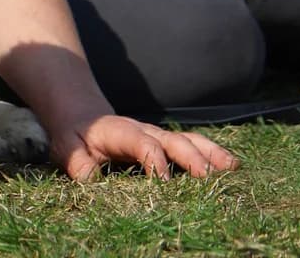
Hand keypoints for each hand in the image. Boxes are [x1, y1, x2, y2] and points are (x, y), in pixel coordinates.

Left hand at [50, 113, 239, 180]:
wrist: (83, 117)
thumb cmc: (76, 136)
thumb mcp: (67, 147)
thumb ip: (76, 161)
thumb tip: (87, 177)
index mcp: (121, 132)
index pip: (141, 143)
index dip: (154, 161)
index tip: (164, 182)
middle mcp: (145, 132)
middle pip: (173, 140)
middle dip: (191, 157)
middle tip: (209, 177)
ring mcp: (159, 137)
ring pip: (189, 140)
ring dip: (211, 153)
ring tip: (233, 168)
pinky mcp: (167, 144)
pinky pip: (193, 146)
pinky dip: (213, 154)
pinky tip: (232, 168)